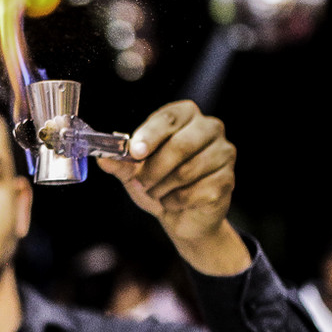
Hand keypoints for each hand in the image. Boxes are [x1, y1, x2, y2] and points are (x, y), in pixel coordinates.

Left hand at [98, 101, 249, 274]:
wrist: (181, 215)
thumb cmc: (159, 183)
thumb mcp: (134, 172)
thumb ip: (120, 163)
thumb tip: (103, 158)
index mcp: (186, 116)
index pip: (170, 117)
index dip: (151, 134)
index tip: (135, 151)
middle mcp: (210, 129)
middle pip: (180, 145)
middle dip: (154, 168)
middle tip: (140, 182)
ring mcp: (223, 154)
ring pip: (186, 171)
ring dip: (162, 188)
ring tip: (156, 192)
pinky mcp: (227, 181)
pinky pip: (196, 192)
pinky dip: (176, 201)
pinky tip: (174, 201)